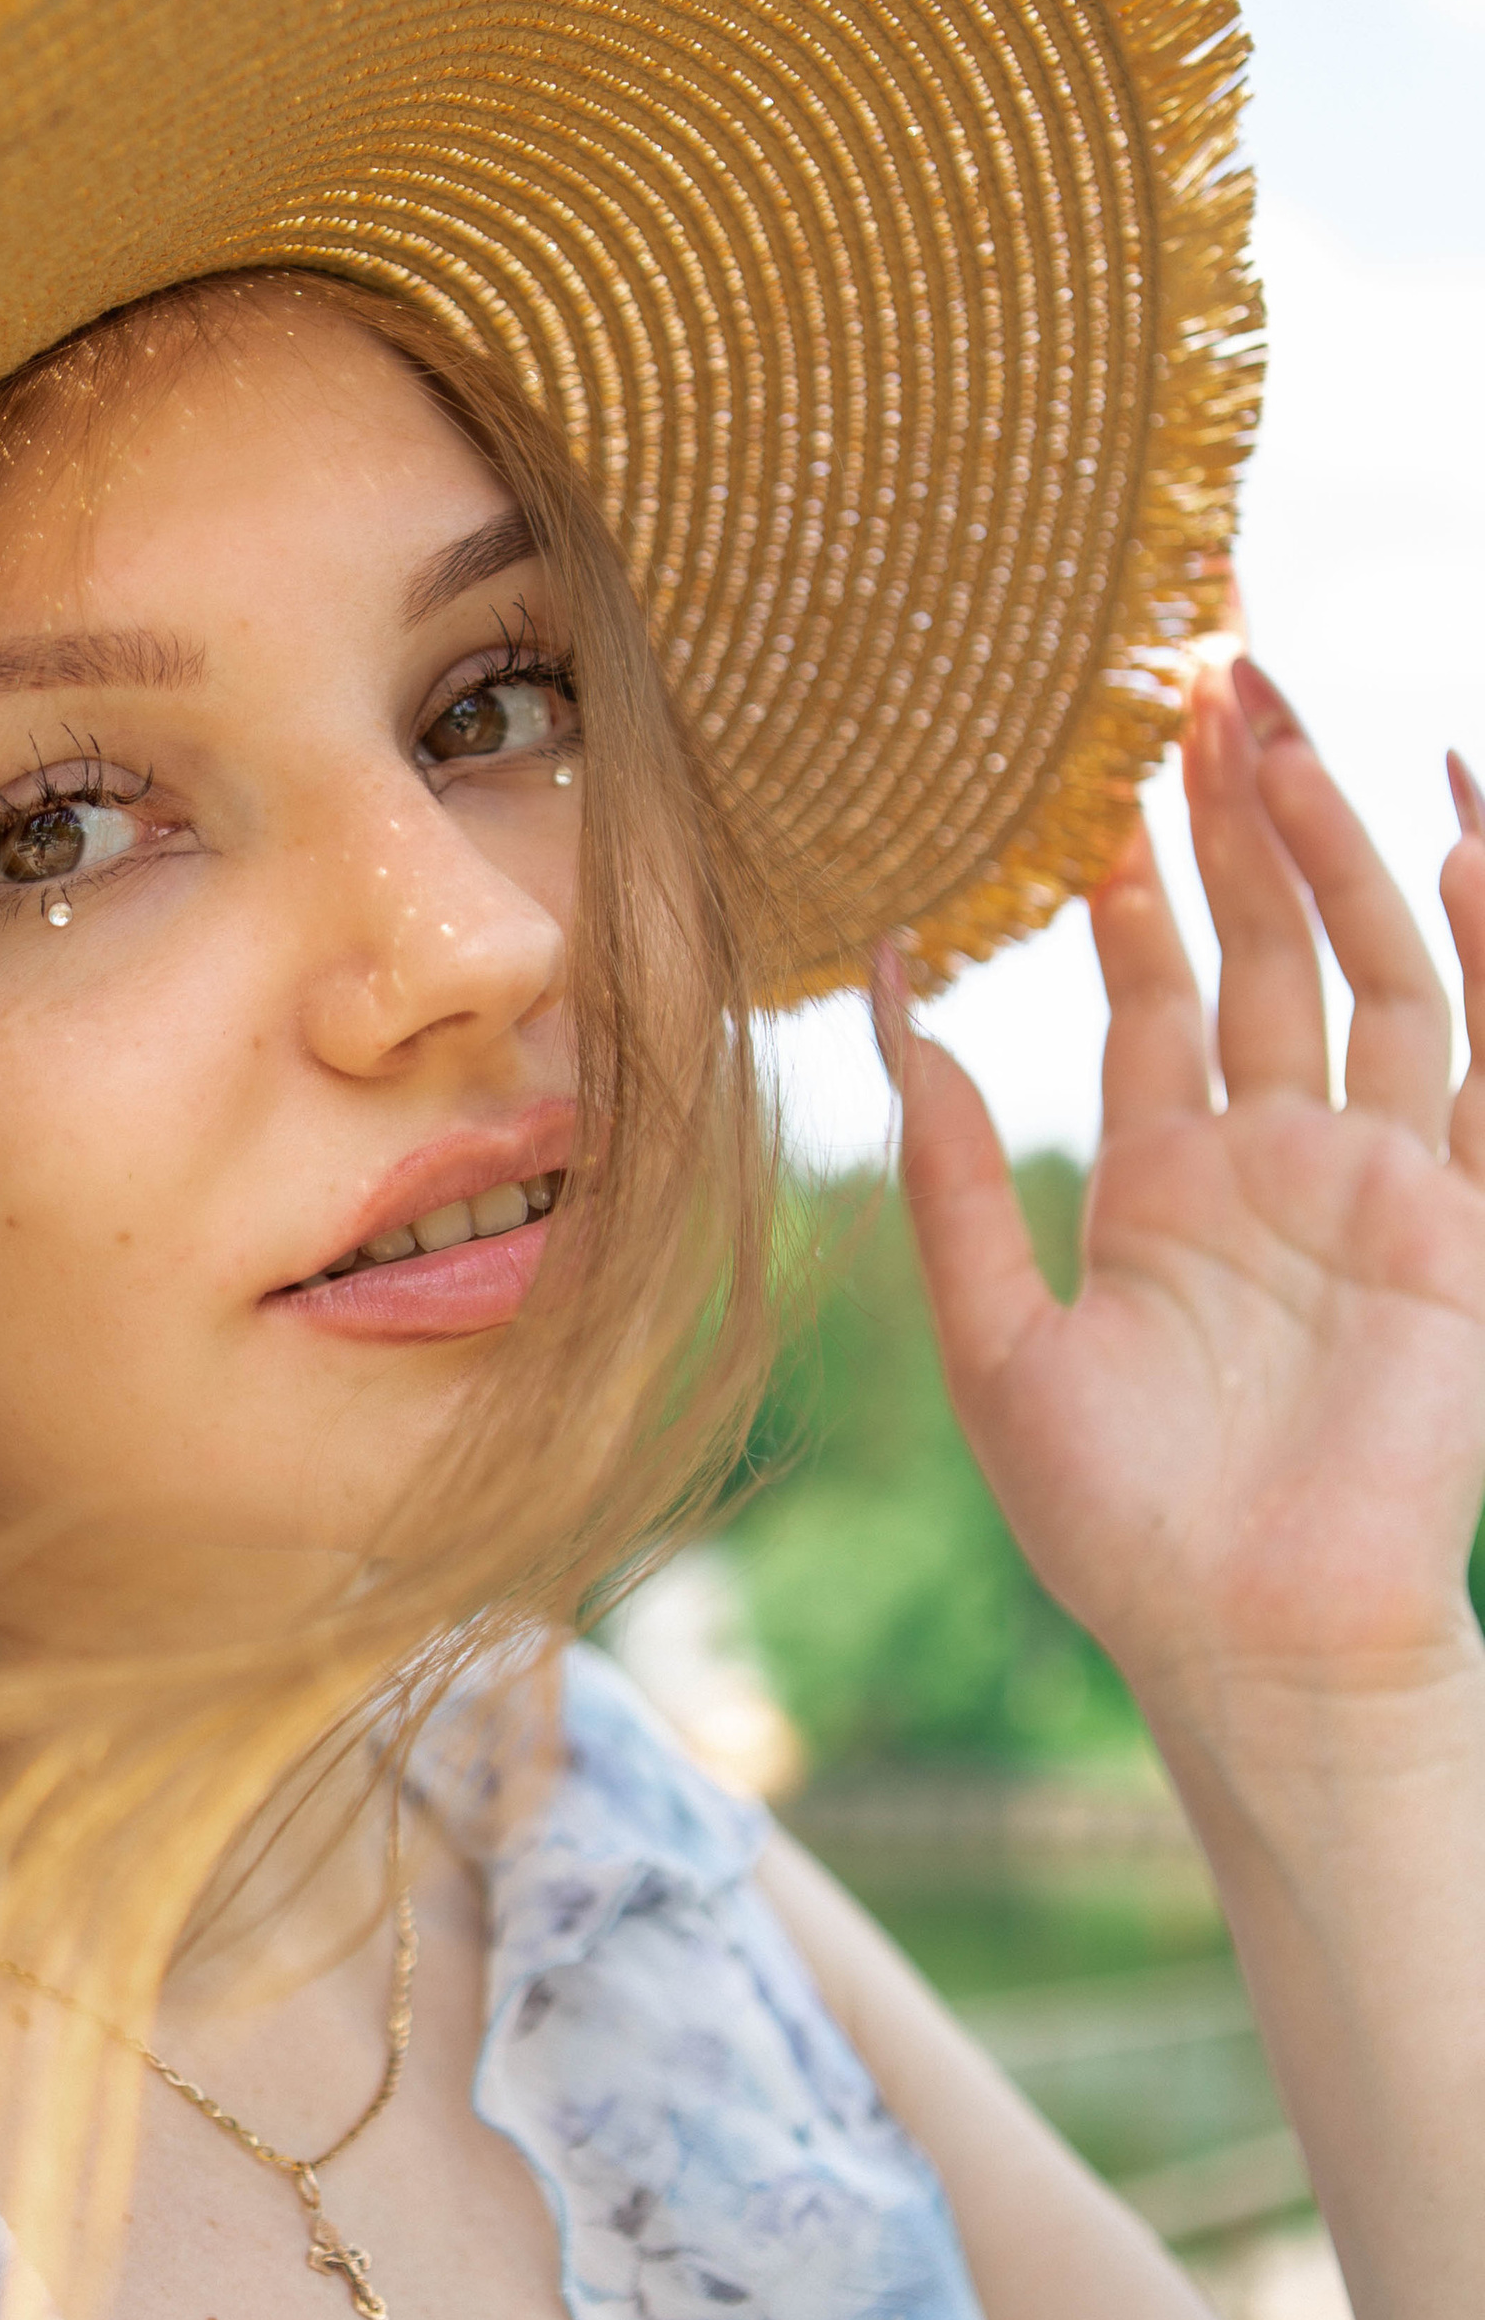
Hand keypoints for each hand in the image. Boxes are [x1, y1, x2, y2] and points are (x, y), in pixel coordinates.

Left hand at [883, 660, 1484, 1730]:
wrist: (1251, 1646)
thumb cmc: (1120, 1527)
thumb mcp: (996, 1339)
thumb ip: (950, 1175)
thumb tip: (891, 997)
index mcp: (1165, 1183)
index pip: (1151, 987)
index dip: (1131, 874)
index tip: (1099, 758)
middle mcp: (1277, 1161)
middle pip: (1263, 946)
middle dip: (1234, 816)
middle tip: (1199, 673)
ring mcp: (1381, 1184)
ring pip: (1372, 969)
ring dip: (1332, 847)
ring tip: (1276, 721)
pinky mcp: (1464, 1228)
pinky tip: (1462, 833)